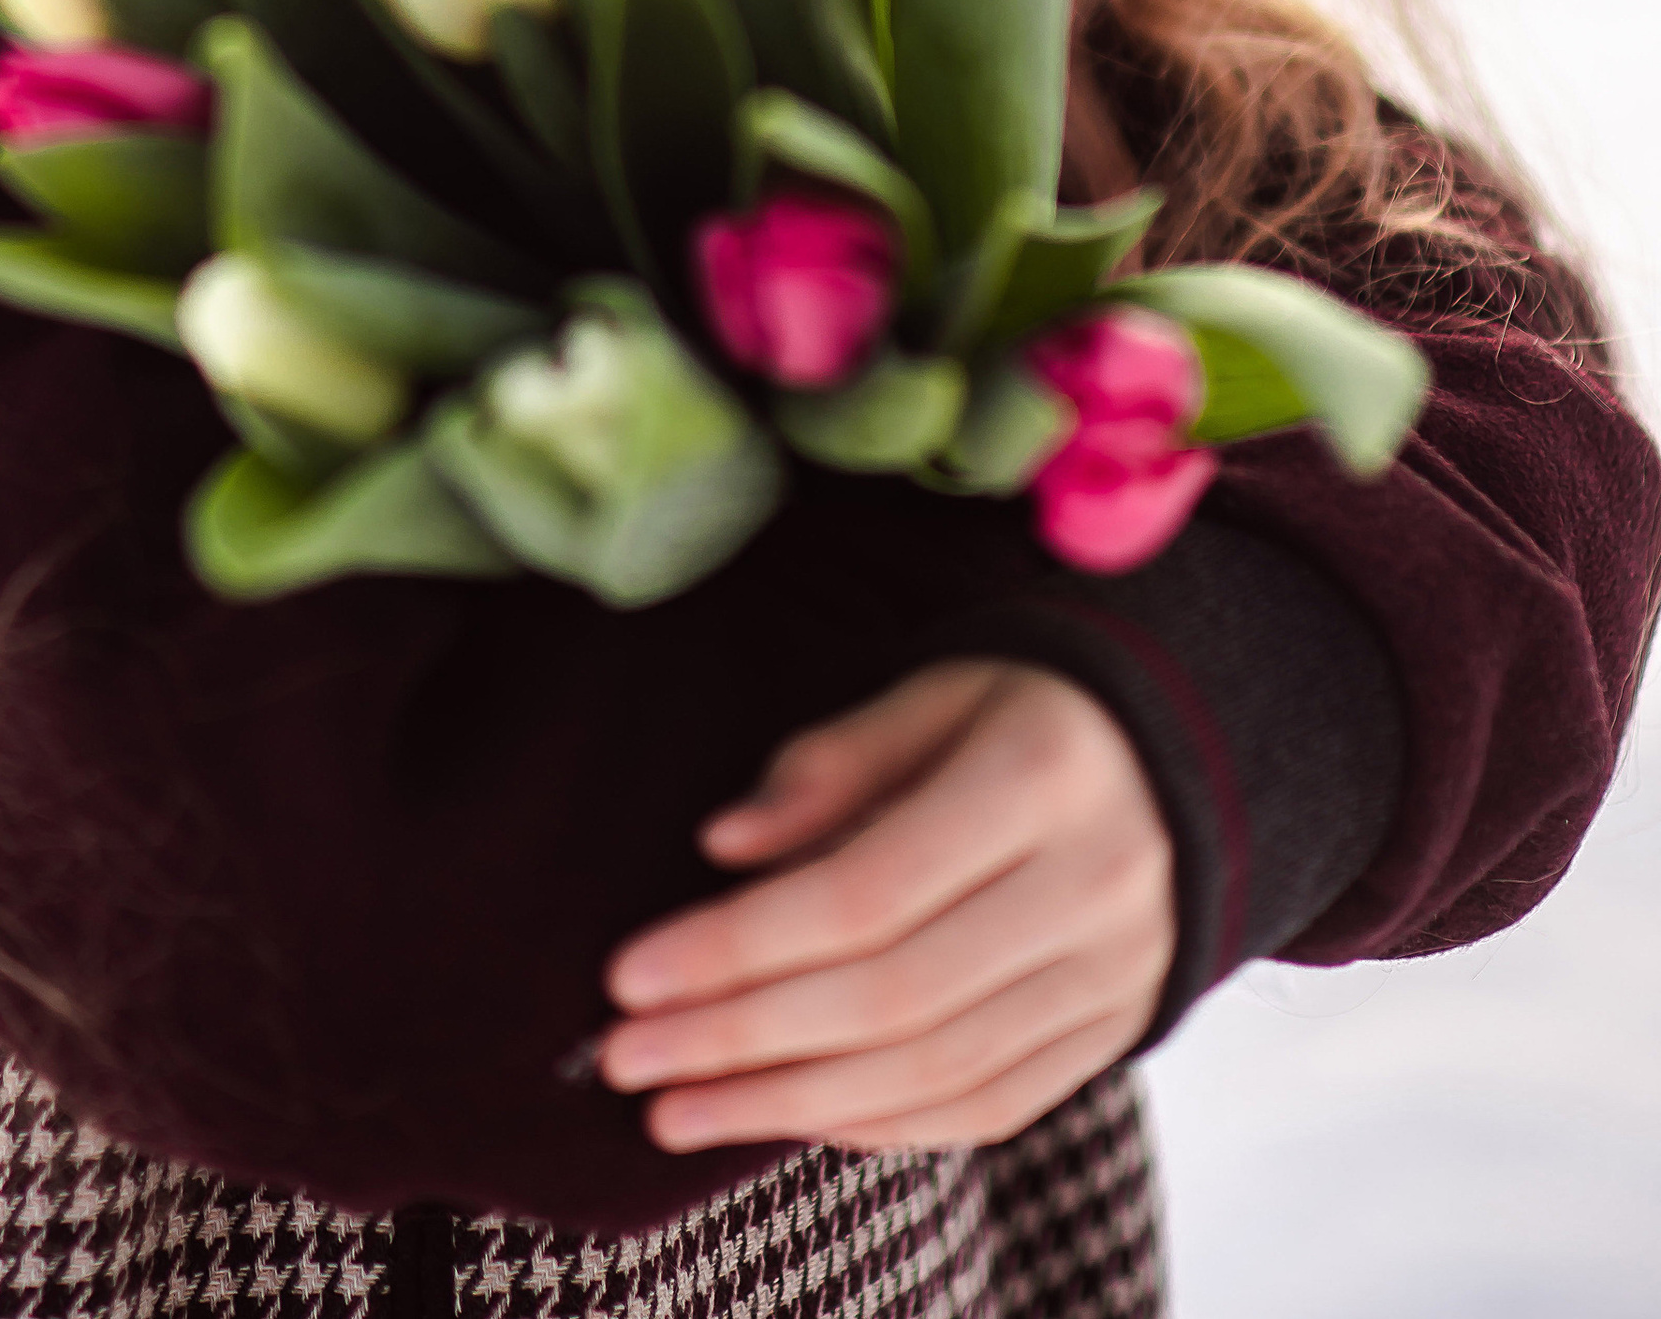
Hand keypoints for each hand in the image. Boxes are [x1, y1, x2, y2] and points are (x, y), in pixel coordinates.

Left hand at [598, 659, 1173, 1153]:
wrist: (1191, 758)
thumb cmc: (1031, 709)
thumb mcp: (939, 689)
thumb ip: (833, 763)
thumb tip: (725, 844)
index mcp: (1040, 781)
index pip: (867, 892)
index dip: (739, 943)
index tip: (629, 972)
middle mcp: (1090, 892)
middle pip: (890, 997)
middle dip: (741, 1038)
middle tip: (624, 1056)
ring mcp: (1112, 978)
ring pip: (935, 1071)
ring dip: (790, 1105)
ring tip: (675, 1109)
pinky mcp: (1111, 1035)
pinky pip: (987, 1107)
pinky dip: (880, 1125)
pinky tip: (787, 1120)